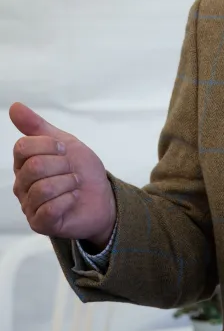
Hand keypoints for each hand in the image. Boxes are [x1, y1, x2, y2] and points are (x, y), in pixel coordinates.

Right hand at [10, 103, 115, 247]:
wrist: (103, 197)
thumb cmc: (81, 170)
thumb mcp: (65, 143)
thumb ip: (38, 127)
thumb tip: (14, 106)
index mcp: (24, 163)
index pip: (23, 147)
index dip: (51, 146)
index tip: (65, 151)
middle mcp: (21, 185)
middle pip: (35, 166)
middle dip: (63, 166)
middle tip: (72, 172)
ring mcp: (29, 205)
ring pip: (44, 188)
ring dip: (69, 183)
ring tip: (74, 185)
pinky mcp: (40, 223)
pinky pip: (49, 209)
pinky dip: (68, 200)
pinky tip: (73, 199)